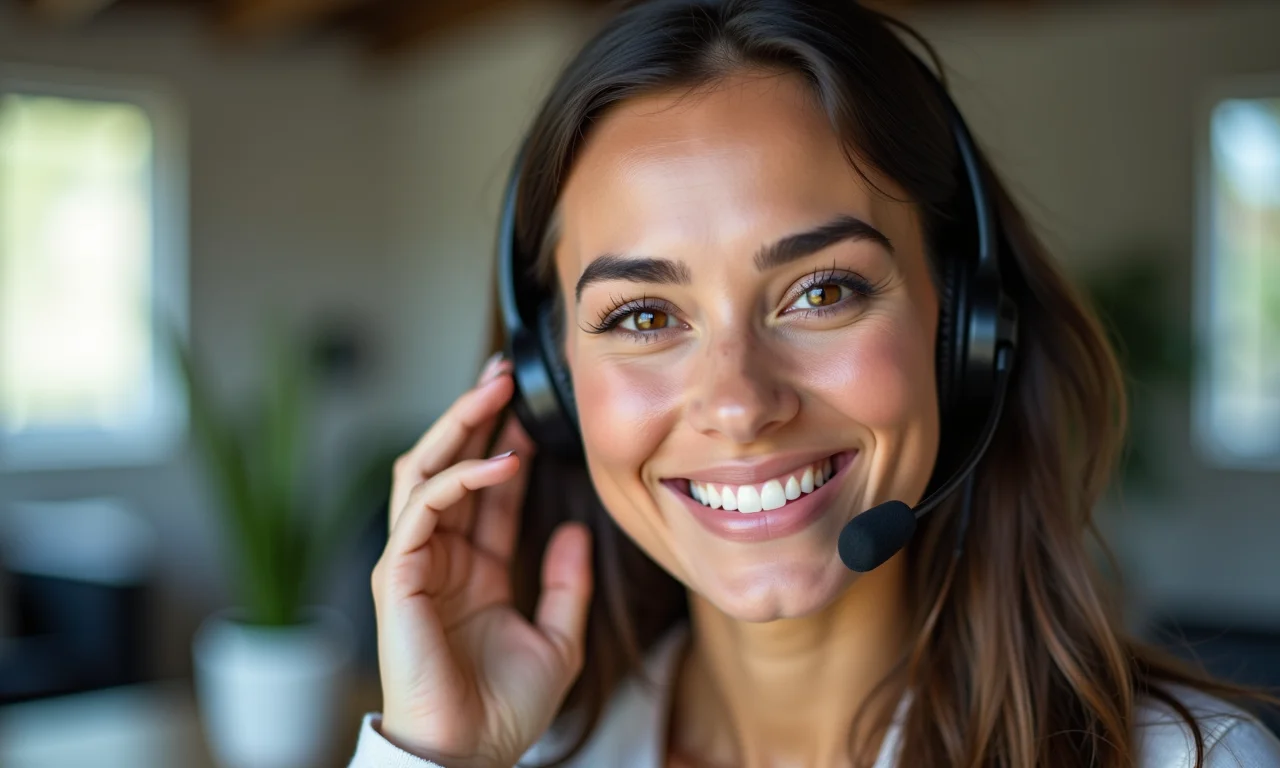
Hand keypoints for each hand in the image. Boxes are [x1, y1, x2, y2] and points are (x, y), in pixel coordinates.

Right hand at [371, 354, 593, 767]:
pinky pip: (425, 508)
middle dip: (473, 415)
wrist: (471, 757)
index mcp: (472, 568)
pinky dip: (461, 478)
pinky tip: (501, 461)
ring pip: (424, 471)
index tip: (531, 407)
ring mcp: (414, 562)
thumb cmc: (505, 711)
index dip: (505, 444)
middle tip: (504, 371)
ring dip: (458, 426)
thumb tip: (579, 529)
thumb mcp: (557, 638)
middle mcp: (439, 557)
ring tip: (495, 389)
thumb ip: (566, 583)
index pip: (485, 489)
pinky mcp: (398, 576)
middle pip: (447, 464)